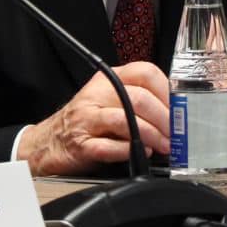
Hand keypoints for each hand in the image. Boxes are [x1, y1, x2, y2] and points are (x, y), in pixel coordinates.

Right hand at [17, 62, 170, 176]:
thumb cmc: (84, 122)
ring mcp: (87, 119)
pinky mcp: (81, 144)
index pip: (145, 72)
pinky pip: (109, 146)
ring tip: (163, 146)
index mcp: (108, 79)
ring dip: (152, 136)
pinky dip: (128, 151)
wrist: (47, 142)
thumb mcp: (108, 101)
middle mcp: (97, 95)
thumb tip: (174, 113)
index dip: (167, 91)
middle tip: (175, 134)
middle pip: (139, 98)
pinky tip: (139, 153)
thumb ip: (136, 100)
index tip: (179, 109)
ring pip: (126, 120)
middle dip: (164, 119)